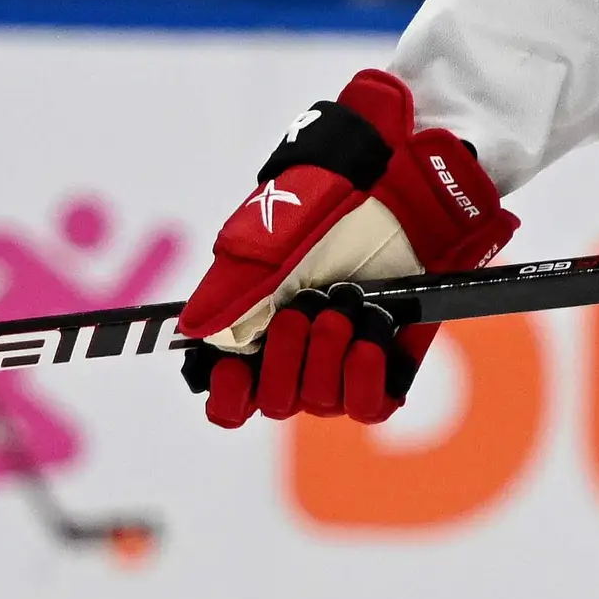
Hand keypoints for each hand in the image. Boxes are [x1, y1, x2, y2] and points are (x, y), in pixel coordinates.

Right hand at [177, 69, 516, 426]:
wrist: (402, 191)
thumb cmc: (332, 208)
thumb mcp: (273, 240)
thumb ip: (234, 288)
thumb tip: (195, 330)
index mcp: (259, 332)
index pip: (232, 402)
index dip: (230, 396)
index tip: (234, 368)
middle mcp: (300, 356)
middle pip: (276, 403)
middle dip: (285, 357)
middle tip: (303, 310)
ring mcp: (344, 362)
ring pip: (320, 402)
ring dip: (326, 354)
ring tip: (343, 304)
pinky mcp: (391, 364)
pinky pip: (370, 407)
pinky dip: (363, 379)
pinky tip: (368, 342)